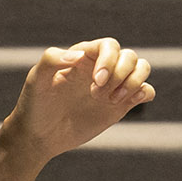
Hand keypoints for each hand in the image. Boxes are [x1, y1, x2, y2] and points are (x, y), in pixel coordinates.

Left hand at [2, 39, 154, 161]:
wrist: (40, 135)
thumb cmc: (35, 104)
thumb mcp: (36, 79)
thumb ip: (52, 59)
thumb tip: (79, 54)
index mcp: (83, 55)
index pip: (109, 45)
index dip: (109, 61)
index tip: (96, 82)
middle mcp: (101, 67)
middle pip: (129, 56)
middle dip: (120, 75)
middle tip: (97, 95)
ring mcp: (113, 85)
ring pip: (141, 68)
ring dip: (133, 82)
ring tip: (112, 101)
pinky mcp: (120, 105)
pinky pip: (146, 90)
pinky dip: (144, 92)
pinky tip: (127, 102)